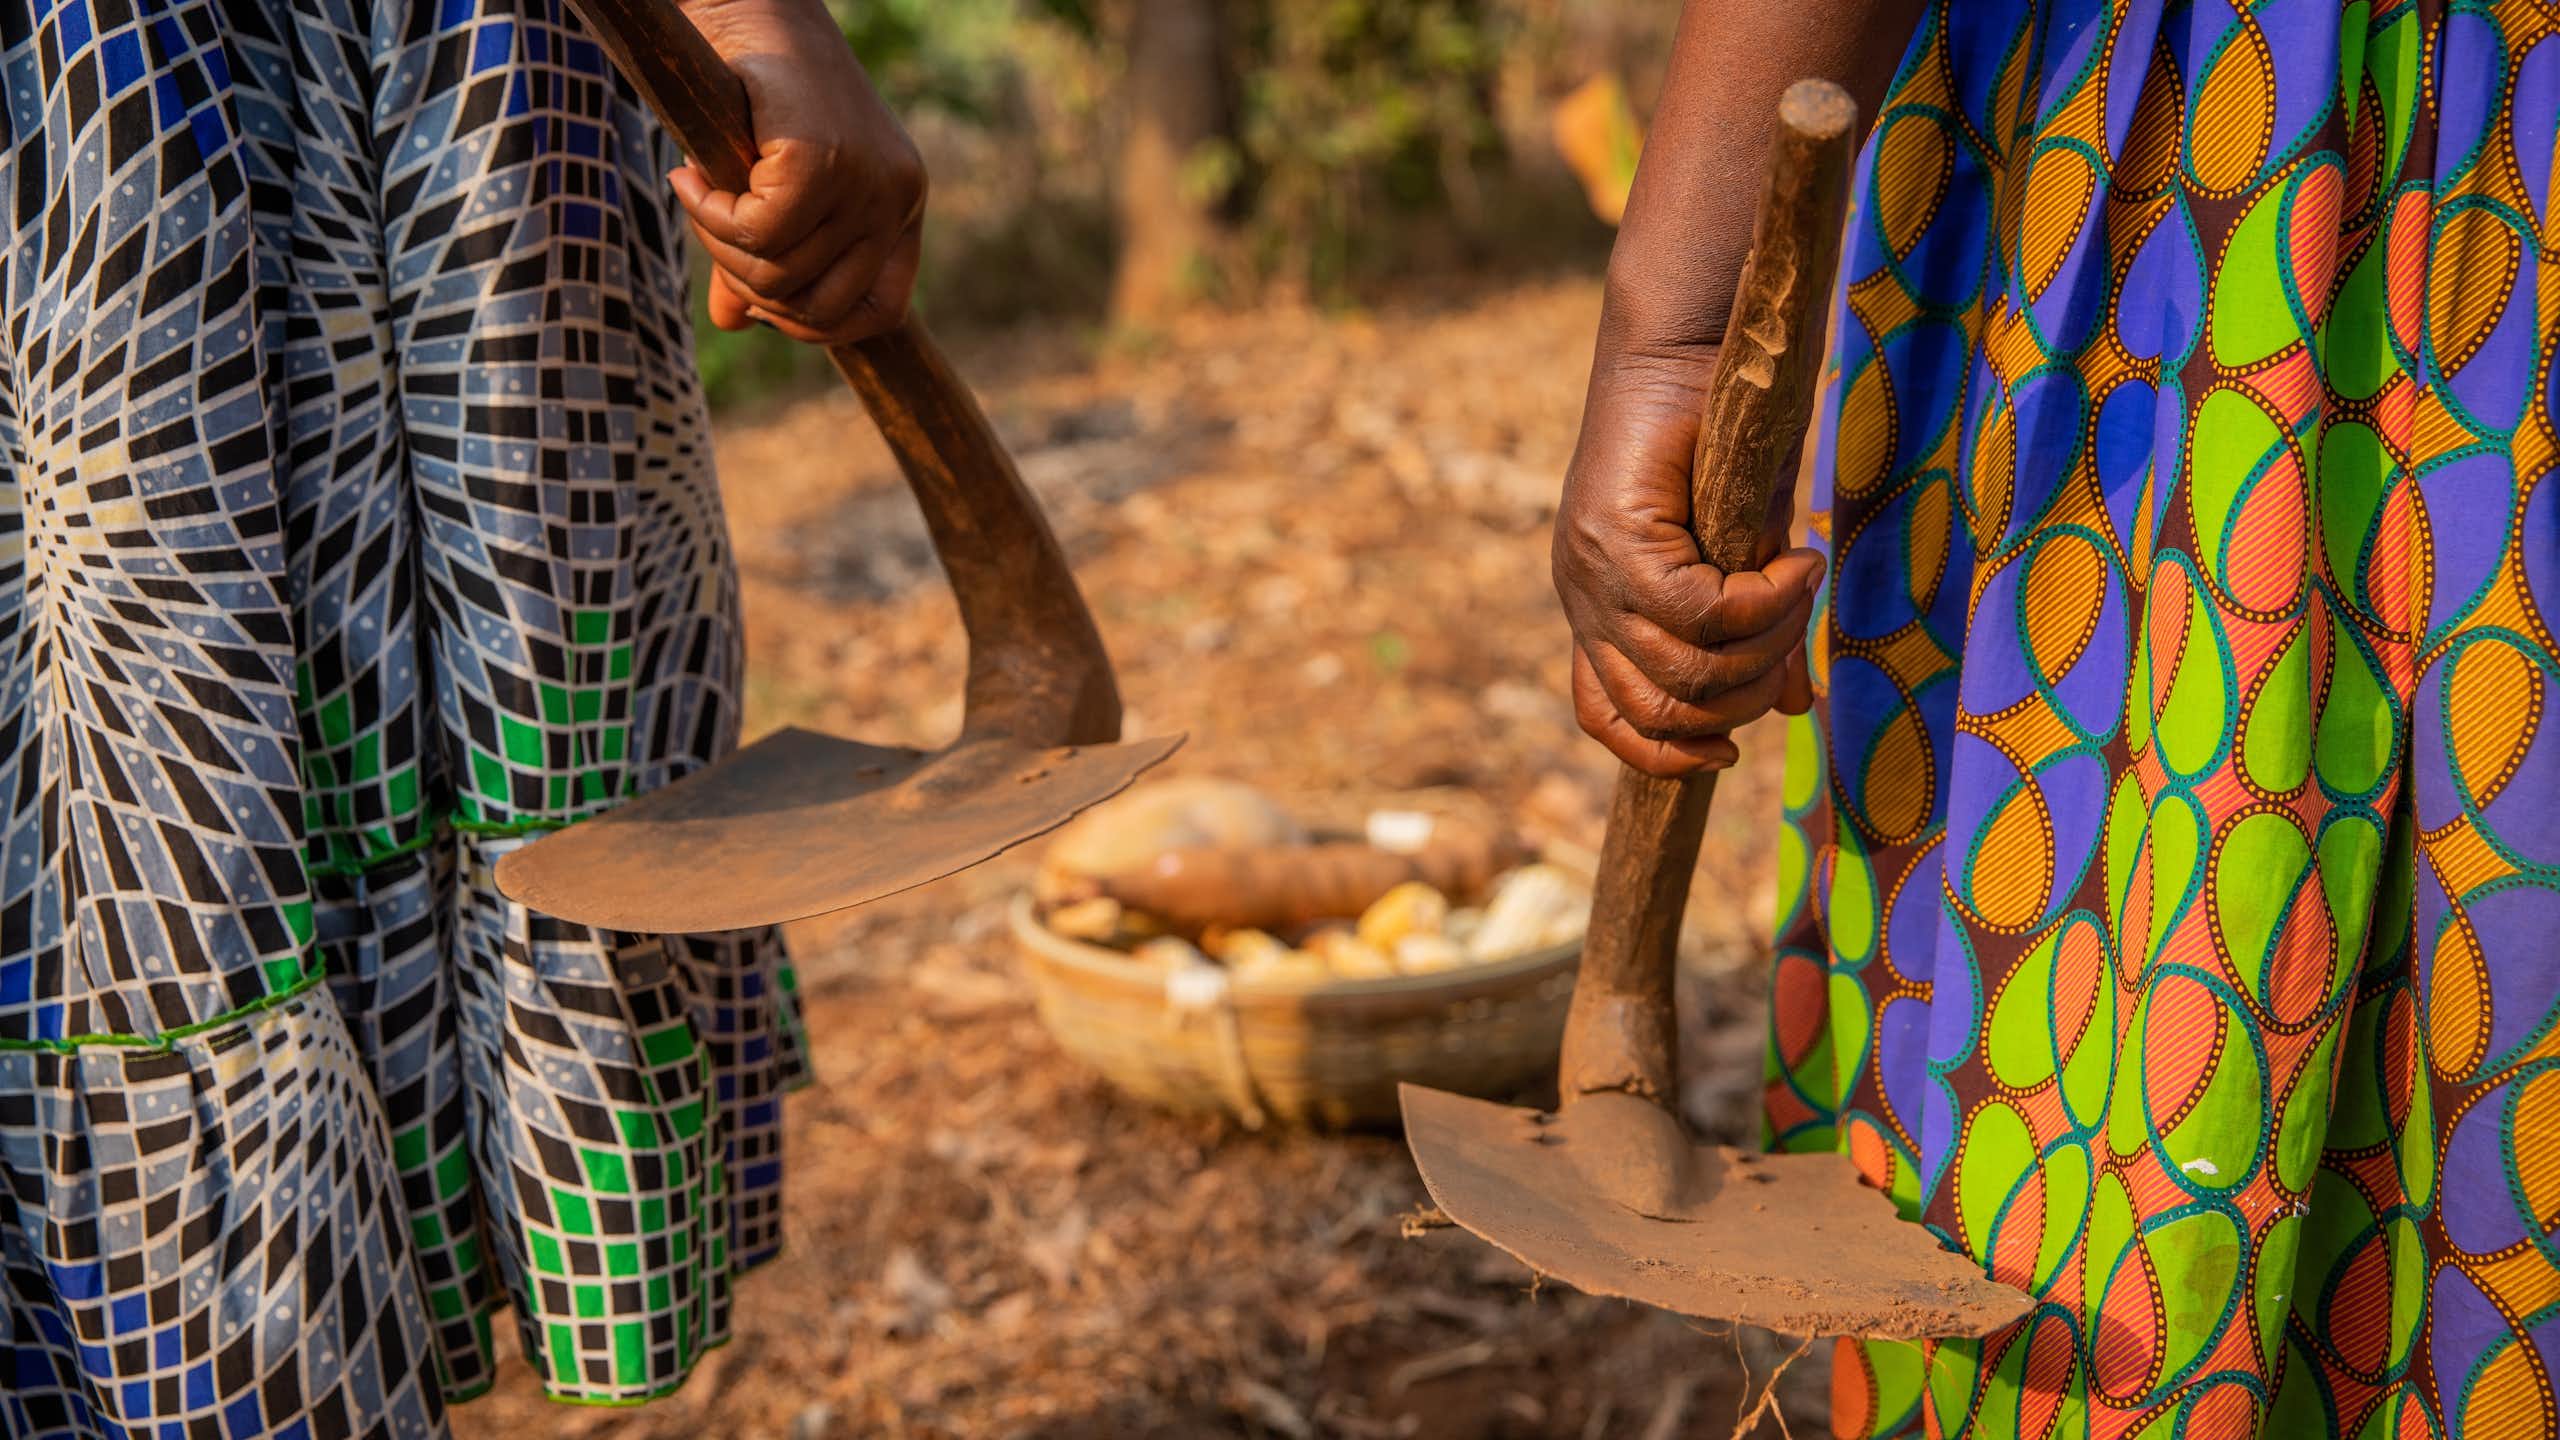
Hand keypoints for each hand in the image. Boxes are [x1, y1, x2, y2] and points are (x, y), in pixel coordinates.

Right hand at [672, 0, 925, 344]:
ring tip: (699, 195)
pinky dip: (710, 217)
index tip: (761, 297)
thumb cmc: (752, 91)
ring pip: (782, 274)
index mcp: (899, 205)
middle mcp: (896, 196)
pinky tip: (688, 177)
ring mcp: (867, 180)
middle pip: (822, 307)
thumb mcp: (766, 184)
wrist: (742, 3)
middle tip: (712, 230)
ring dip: (721, 246)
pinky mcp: (823, 160)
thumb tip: (733, 323)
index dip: (817, 324)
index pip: (882, 311)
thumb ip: (760, 254)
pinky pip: (758, 234)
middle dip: (754, 289)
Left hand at [1552, 346, 1824, 777]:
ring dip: (1764, 645)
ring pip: (1684, 669)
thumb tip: (1796, 707)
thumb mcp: (1748, 556)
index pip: (1607, 717)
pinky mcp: (1615, 538)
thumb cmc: (1722, 441)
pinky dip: (1763, 601)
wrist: (1692, 343)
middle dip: (1745, 695)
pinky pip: (1698, 612)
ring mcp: (1592, 572)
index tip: (1731, 750)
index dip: (1666, 755)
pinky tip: (1797, 561)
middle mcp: (1584, 600)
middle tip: (1797, 636)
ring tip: (1802, 588)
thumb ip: (1758, 632)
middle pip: (1660, 711)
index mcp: (1600, 612)